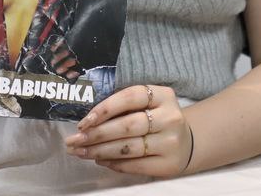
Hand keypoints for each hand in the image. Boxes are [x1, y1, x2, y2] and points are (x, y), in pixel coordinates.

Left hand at [63, 84, 192, 177]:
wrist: (187, 142)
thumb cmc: (157, 119)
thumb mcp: (148, 105)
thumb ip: (124, 107)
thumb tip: (87, 122)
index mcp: (163, 95)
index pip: (131, 97)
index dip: (105, 108)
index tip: (83, 121)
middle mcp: (170, 117)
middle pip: (127, 125)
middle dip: (96, 134)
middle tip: (74, 140)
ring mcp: (171, 142)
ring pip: (129, 147)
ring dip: (100, 151)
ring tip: (81, 152)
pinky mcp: (169, 164)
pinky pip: (135, 165)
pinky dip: (114, 163)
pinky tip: (100, 161)